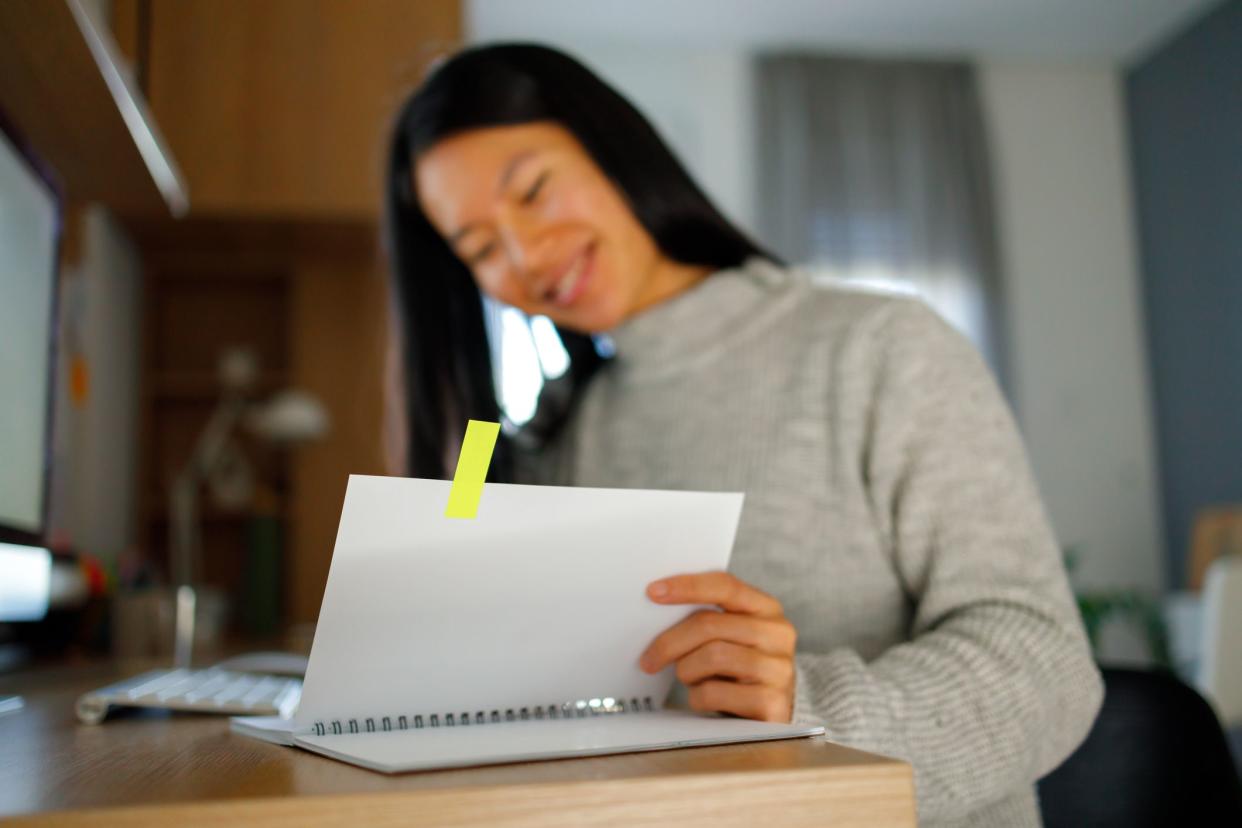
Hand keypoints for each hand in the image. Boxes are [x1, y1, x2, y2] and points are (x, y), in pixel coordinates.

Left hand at [638, 571, 796, 722]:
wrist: (769, 712)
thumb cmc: (738, 669)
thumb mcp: (730, 637)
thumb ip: (707, 619)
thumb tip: (658, 606)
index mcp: (766, 608)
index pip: (725, 586)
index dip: (687, 586)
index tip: (653, 592)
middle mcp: (778, 634)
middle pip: (709, 625)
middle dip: (670, 642)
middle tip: (648, 659)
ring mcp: (779, 669)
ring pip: (712, 657)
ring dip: (686, 670)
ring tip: (687, 678)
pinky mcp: (772, 703)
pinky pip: (716, 693)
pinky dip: (697, 697)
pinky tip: (702, 698)